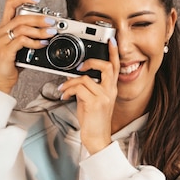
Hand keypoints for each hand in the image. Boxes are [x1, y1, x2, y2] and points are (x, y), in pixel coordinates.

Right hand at [0, 0, 57, 93]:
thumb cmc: (10, 65)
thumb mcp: (21, 48)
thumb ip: (29, 38)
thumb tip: (47, 32)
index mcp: (3, 29)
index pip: (9, 6)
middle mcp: (0, 32)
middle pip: (20, 17)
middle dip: (39, 17)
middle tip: (52, 21)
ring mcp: (1, 41)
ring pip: (21, 28)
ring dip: (39, 30)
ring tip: (51, 33)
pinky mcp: (5, 51)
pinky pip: (21, 41)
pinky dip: (34, 42)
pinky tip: (42, 44)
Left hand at [58, 38, 119, 153]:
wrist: (97, 139)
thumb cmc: (93, 122)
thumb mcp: (90, 101)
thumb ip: (86, 88)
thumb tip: (75, 77)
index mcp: (110, 89)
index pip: (115, 67)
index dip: (113, 52)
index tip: (110, 40)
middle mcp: (110, 91)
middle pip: (107, 67)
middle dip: (92, 61)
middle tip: (80, 66)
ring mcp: (104, 97)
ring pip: (86, 78)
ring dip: (71, 81)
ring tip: (64, 87)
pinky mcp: (95, 103)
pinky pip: (80, 88)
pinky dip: (68, 89)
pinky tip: (64, 95)